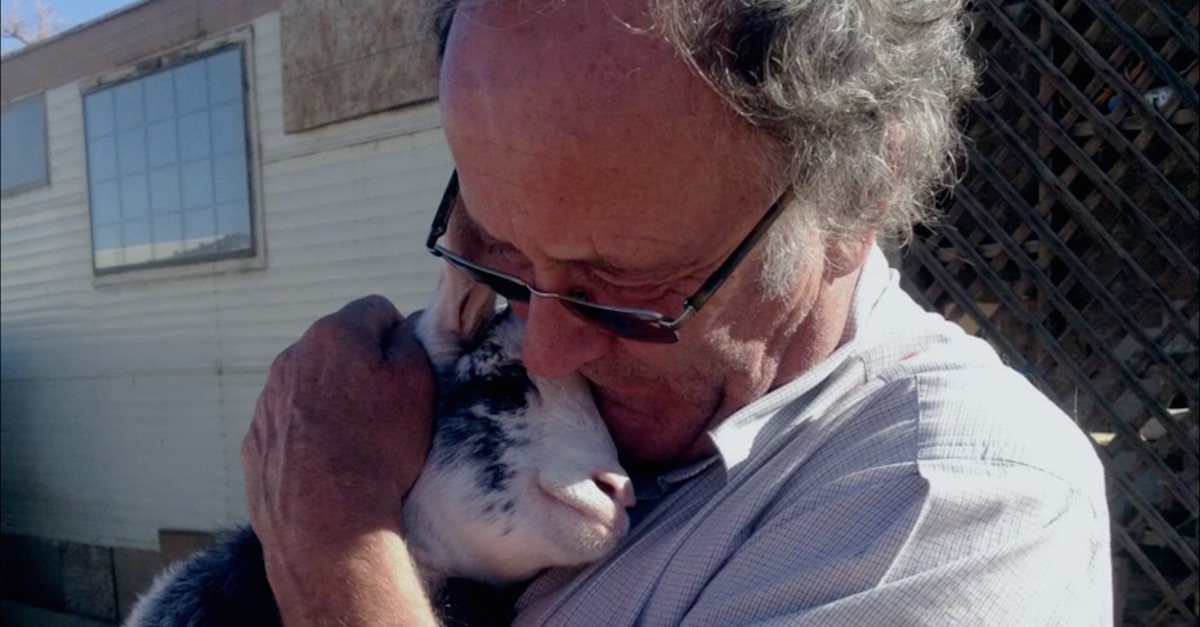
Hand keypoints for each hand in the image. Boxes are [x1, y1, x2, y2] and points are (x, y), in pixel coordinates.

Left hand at [242, 295, 437, 624]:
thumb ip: (414, 339)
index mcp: (334, 335)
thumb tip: (405, 325)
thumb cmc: (380, 449)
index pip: (376, 310)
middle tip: (387, 410)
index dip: (399, 337)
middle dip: (363, 368)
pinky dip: (310, 435)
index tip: (408, 371)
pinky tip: (329, 465)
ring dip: (334, 401)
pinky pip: (290, 423)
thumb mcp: (418, 384)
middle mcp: (291, 358)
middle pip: (339, 347)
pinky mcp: (256, 440)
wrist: (326, 522)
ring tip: (359, 444)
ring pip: (311, 386)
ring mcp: (267, 400)